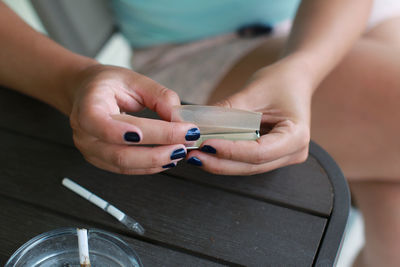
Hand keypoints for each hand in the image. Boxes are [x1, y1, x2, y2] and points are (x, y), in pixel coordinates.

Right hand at [68, 64, 198, 173]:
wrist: (87, 93)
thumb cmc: (109, 84)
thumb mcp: (134, 79)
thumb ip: (159, 96)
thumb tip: (180, 119)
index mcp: (88, 105)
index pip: (98, 122)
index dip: (121, 132)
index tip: (149, 134)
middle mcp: (84, 132)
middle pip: (119, 151)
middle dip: (156, 150)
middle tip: (184, 142)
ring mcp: (91, 150)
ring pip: (124, 164)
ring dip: (156, 161)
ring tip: (180, 151)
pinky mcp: (101, 160)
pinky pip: (127, 169)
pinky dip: (150, 166)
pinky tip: (168, 159)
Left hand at [187, 57, 311, 174]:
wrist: (294, 79)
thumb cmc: (278, 81)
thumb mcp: (252, 92)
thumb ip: (225, 112)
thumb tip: (195, 125)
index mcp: (296, 135)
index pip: (259, 152)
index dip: (230, 151)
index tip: (205, 144)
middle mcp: (293, 152)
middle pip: (251, 165)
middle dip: (219, 162)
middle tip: (192, 155)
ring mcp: (283, 157)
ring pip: (246, 167)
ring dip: (219, 163)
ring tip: (194, 154)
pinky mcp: (271, 156)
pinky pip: (246, 162)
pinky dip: (225, 158)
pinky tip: (206, 152)